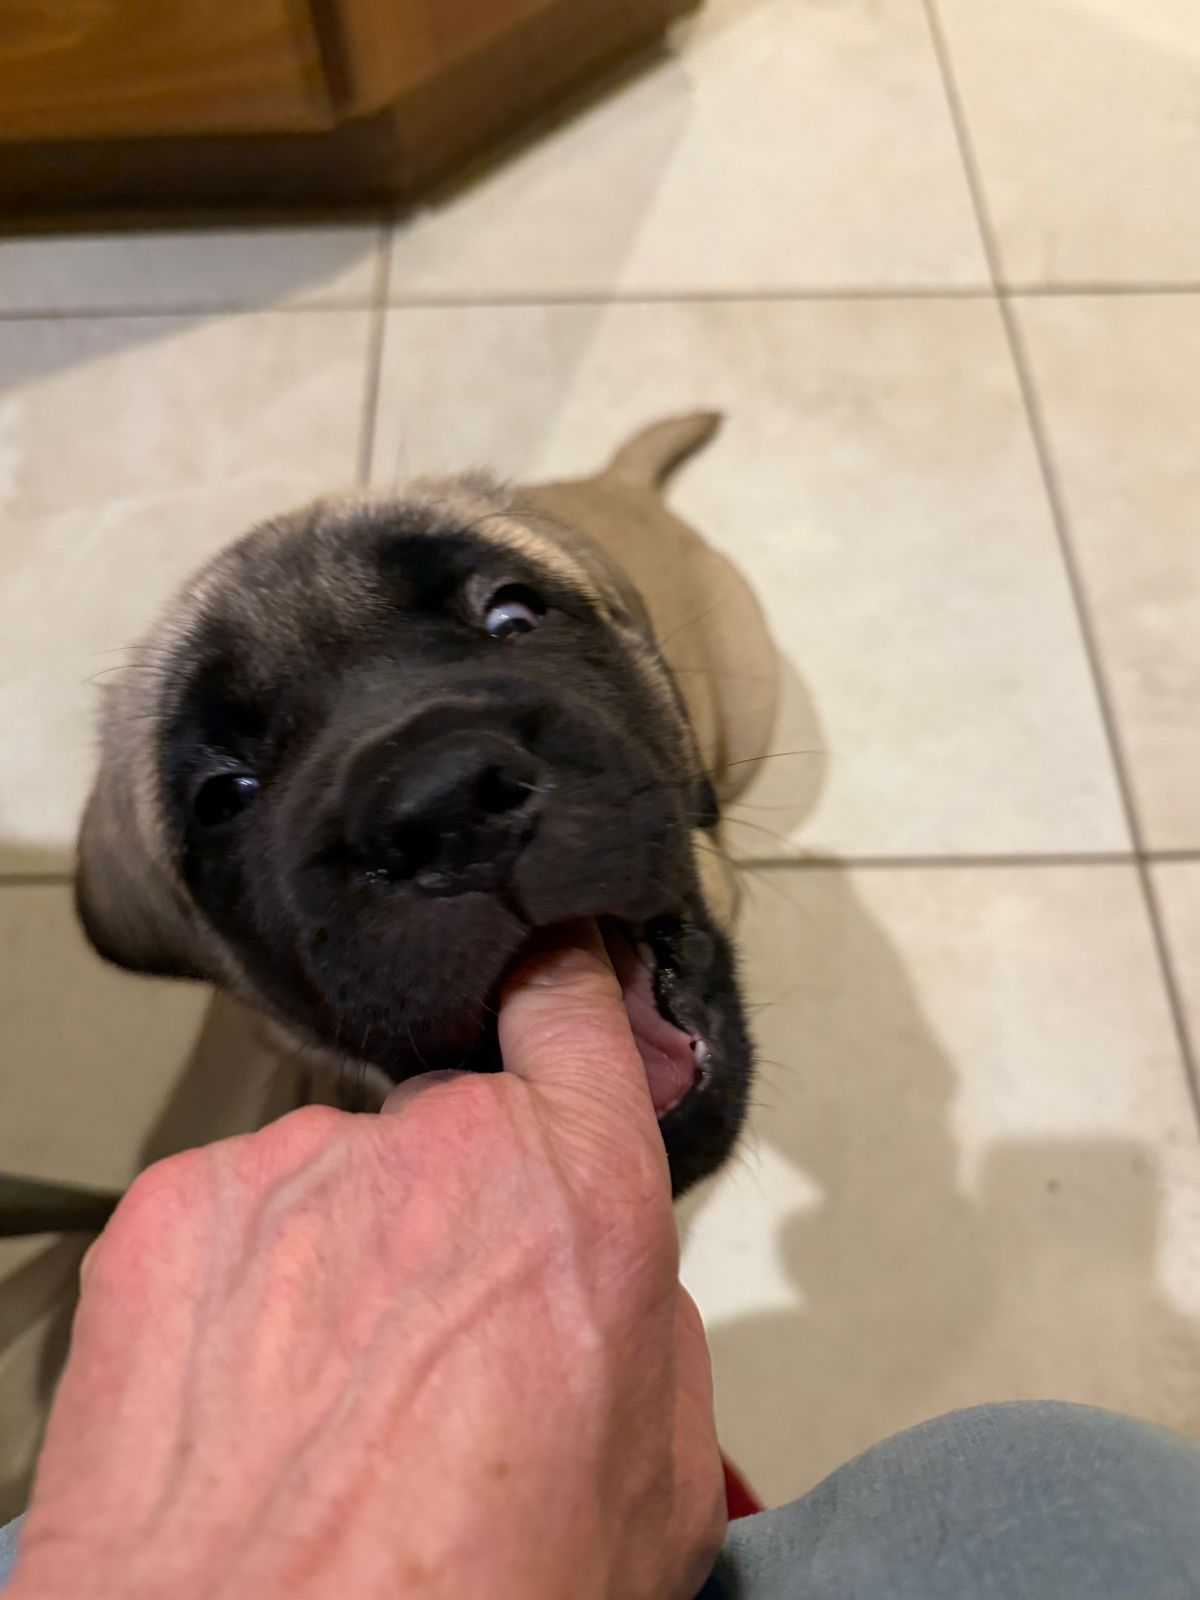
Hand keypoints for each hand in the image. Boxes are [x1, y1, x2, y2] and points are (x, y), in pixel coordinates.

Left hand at [9, 923, 724, 1599]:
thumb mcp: (661, 1494)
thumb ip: (655, 1338)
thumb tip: (617, 1291)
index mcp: (575, 1197)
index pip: (572, 1010)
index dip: (563, 983)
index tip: (550, 965)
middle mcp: (436, 1150)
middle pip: (453, 1130)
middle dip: (453, 1214)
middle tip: (430, 1354)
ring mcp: (292, 1168)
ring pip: (337, 1182)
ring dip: (337, 1260)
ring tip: (324, 1407)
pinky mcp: (172, 1209)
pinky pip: (234, 1217)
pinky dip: (239, 1286)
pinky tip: (242, 1399)